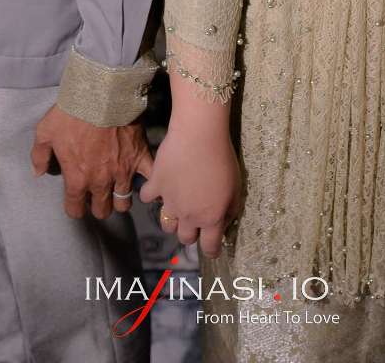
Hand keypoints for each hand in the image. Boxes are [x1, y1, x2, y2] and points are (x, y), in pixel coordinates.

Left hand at [30, 105, 153, 219]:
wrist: (101, 92)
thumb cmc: (71, 113)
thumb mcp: (45, 131)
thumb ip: (39, 155)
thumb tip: (38, 172)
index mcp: (77, 179)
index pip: (75, 210)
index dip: (74, 207)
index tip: (75, 199)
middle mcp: (101, 182)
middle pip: (102, 210)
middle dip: (98, 205)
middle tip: (96, 192)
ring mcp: (123, 172)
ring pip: (124, 203)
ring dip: (119, 198)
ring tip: (116, 187)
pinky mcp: (140, 157)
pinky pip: (149, 178)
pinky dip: (149, 182)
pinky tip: (145, 180)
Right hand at [139, 106, 242, 255]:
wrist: (199, 134)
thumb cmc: (222, 158)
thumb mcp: (237, 187)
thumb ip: (231, 210)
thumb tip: (225, 223)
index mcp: (211, 218)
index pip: (209, 248)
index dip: (211, 249)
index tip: (211, 245)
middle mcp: (189, 216)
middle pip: (185, 239)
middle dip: (191, 232)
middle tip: (195, 217)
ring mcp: (169, 202)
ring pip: (166, 224)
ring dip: (172, 218)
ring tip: (177, 204)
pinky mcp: (155, 185)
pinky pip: (147, 197)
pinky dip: (152, 193)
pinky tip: (160, 185)